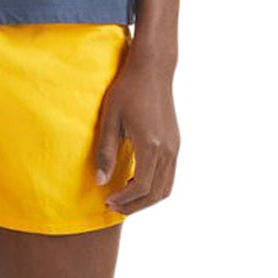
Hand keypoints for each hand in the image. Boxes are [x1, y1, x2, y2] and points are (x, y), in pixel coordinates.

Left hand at [93, 49, 179, 214]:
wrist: (152, 70)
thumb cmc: (127, 91)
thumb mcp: (109, 120)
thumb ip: (105, 152)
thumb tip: (101, 182)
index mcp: (151, 144)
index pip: (141, 186)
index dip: (124, 200)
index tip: (107, 201)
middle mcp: (167, 149)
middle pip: (156, 193)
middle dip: (134, 206)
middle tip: (113, 207)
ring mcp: (174, 147)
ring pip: (166, 188)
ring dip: (145, 199)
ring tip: (123, 199)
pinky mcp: (175, 144)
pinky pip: (168, 176)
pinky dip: (153, 187)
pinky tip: (134, 182)